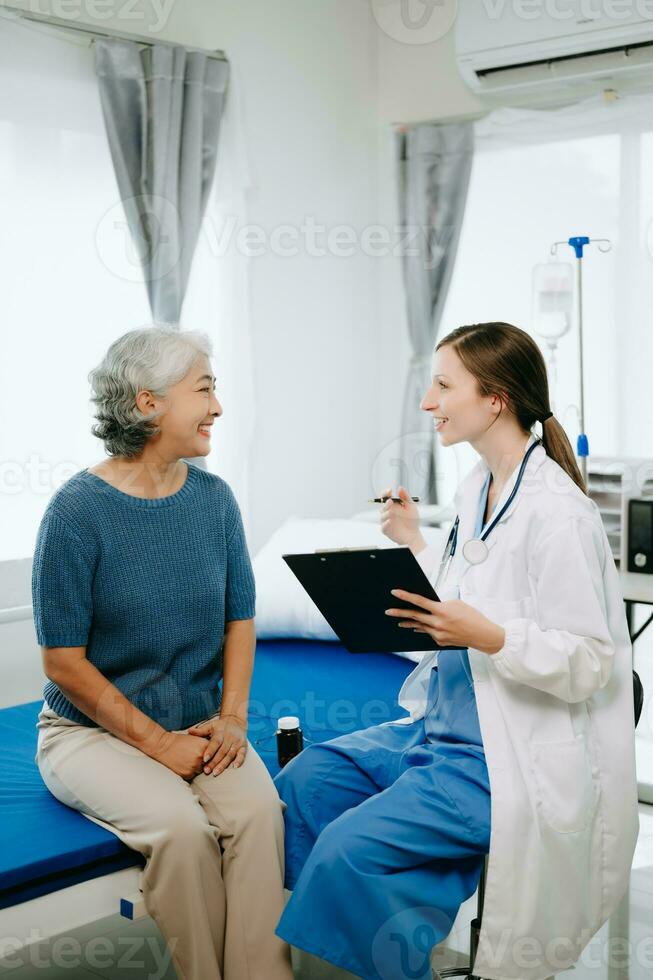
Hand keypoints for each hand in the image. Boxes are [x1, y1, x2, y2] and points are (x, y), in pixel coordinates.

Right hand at [149, 731, 210, 780]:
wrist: (163, 746)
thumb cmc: (179, 741)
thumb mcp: (195, 739)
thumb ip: (205, 746)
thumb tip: (214, 752)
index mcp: (204, 747)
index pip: (214, 754)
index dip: (211, 755)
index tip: (209, 756)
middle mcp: (201, 757)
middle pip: (209, 764)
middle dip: (205, 763)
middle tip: (197, 759)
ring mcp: (194, 767)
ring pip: (201, 771)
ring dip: (197, 768)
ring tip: (189, 761)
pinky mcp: (187, 774)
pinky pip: (193, 775)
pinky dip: (190, 772)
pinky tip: (184, 765)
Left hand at [187, 716, 247, 775]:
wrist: (236, 722)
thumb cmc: (220, 726)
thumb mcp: (211, 725)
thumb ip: (201, 730)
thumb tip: (189, 731)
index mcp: (221, 732)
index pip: (215, 742)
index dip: (210, 750)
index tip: (204, 759)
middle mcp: (230, 737)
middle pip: (222, 751)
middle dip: (214, 762)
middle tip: (206, 770)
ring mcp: (237, 742)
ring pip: (230, 754)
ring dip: (223, 764)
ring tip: (215, 772)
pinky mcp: (243, 746)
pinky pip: (242, 754)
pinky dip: (239, 760)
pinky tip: (234, 767)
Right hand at [379, 486, 424, 553]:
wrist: (414, 535)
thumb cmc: (412, 520)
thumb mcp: (411, 507)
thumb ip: (406, 497)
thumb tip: (400, 487)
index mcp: (393, 505)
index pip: (386, 497)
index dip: (386, 493)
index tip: (389, 490)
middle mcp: (388, 512)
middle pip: (382, 506)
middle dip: (385, 503)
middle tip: (390, 501)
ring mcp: (386, 521)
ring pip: (382, 516)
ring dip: (386, 513)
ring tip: (392, 512)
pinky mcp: (386, 530)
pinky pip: (383, 526)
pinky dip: (386, 523)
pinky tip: (390, 521)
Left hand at [385, 591, 505, 654]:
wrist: (482, 635)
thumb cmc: (472, 617)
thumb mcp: (457, 604)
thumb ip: (441, 605)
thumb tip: (431, 607)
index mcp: (442, 610)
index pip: (419, 601)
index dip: (405, 596)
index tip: (395, 592)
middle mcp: (437, 623)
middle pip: (414, 616)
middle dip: (399, 613)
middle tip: (388, 611)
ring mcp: (438, 634)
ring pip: (420, 626)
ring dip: (408, 622)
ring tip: (399, 621)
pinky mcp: (440, 641)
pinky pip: (428, 633)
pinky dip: (423, 629)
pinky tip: (416, 627)